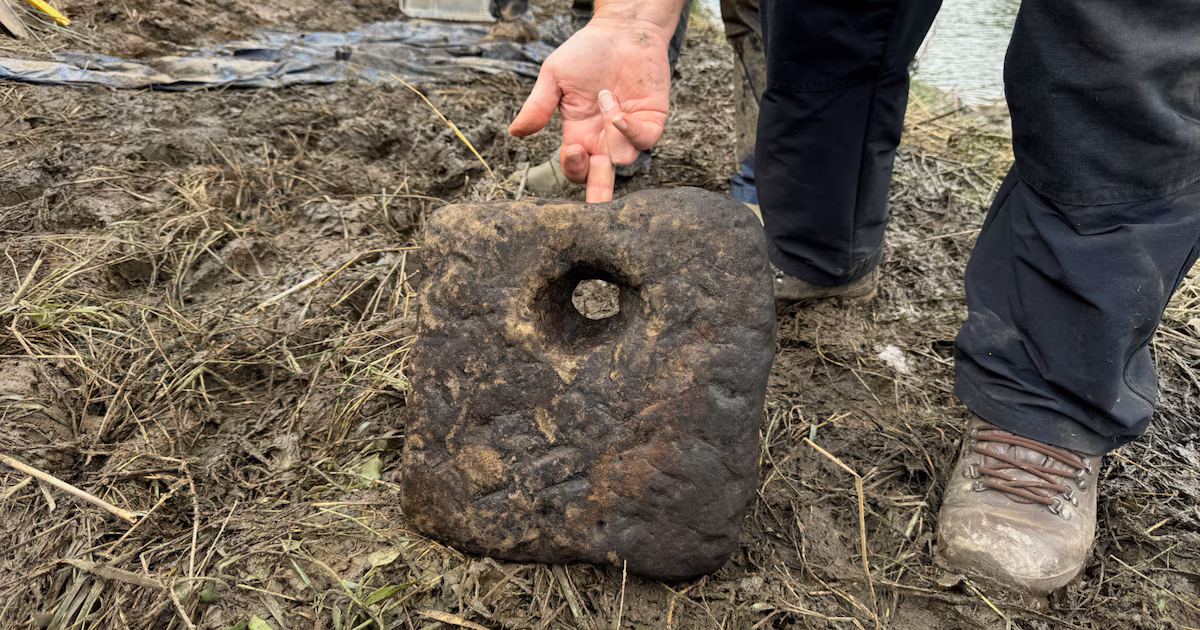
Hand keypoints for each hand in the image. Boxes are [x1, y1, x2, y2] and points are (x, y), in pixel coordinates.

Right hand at [509, 19, 672, 202]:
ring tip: (605, 98)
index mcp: (579, 133)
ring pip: (624, 160)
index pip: (576, 167)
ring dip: (612, 137)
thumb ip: (538, 106)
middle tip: (596, 209)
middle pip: (602, 178)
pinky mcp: (651, 120)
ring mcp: (629, 131)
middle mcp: (604, 138)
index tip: (572, 150)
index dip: (574, 167)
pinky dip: (630, 132)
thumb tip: (515, 132)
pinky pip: (645, 140)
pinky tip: (618, 112)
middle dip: (599, 194)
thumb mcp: (554, 77)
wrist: (622, 30)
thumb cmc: (586, 51)